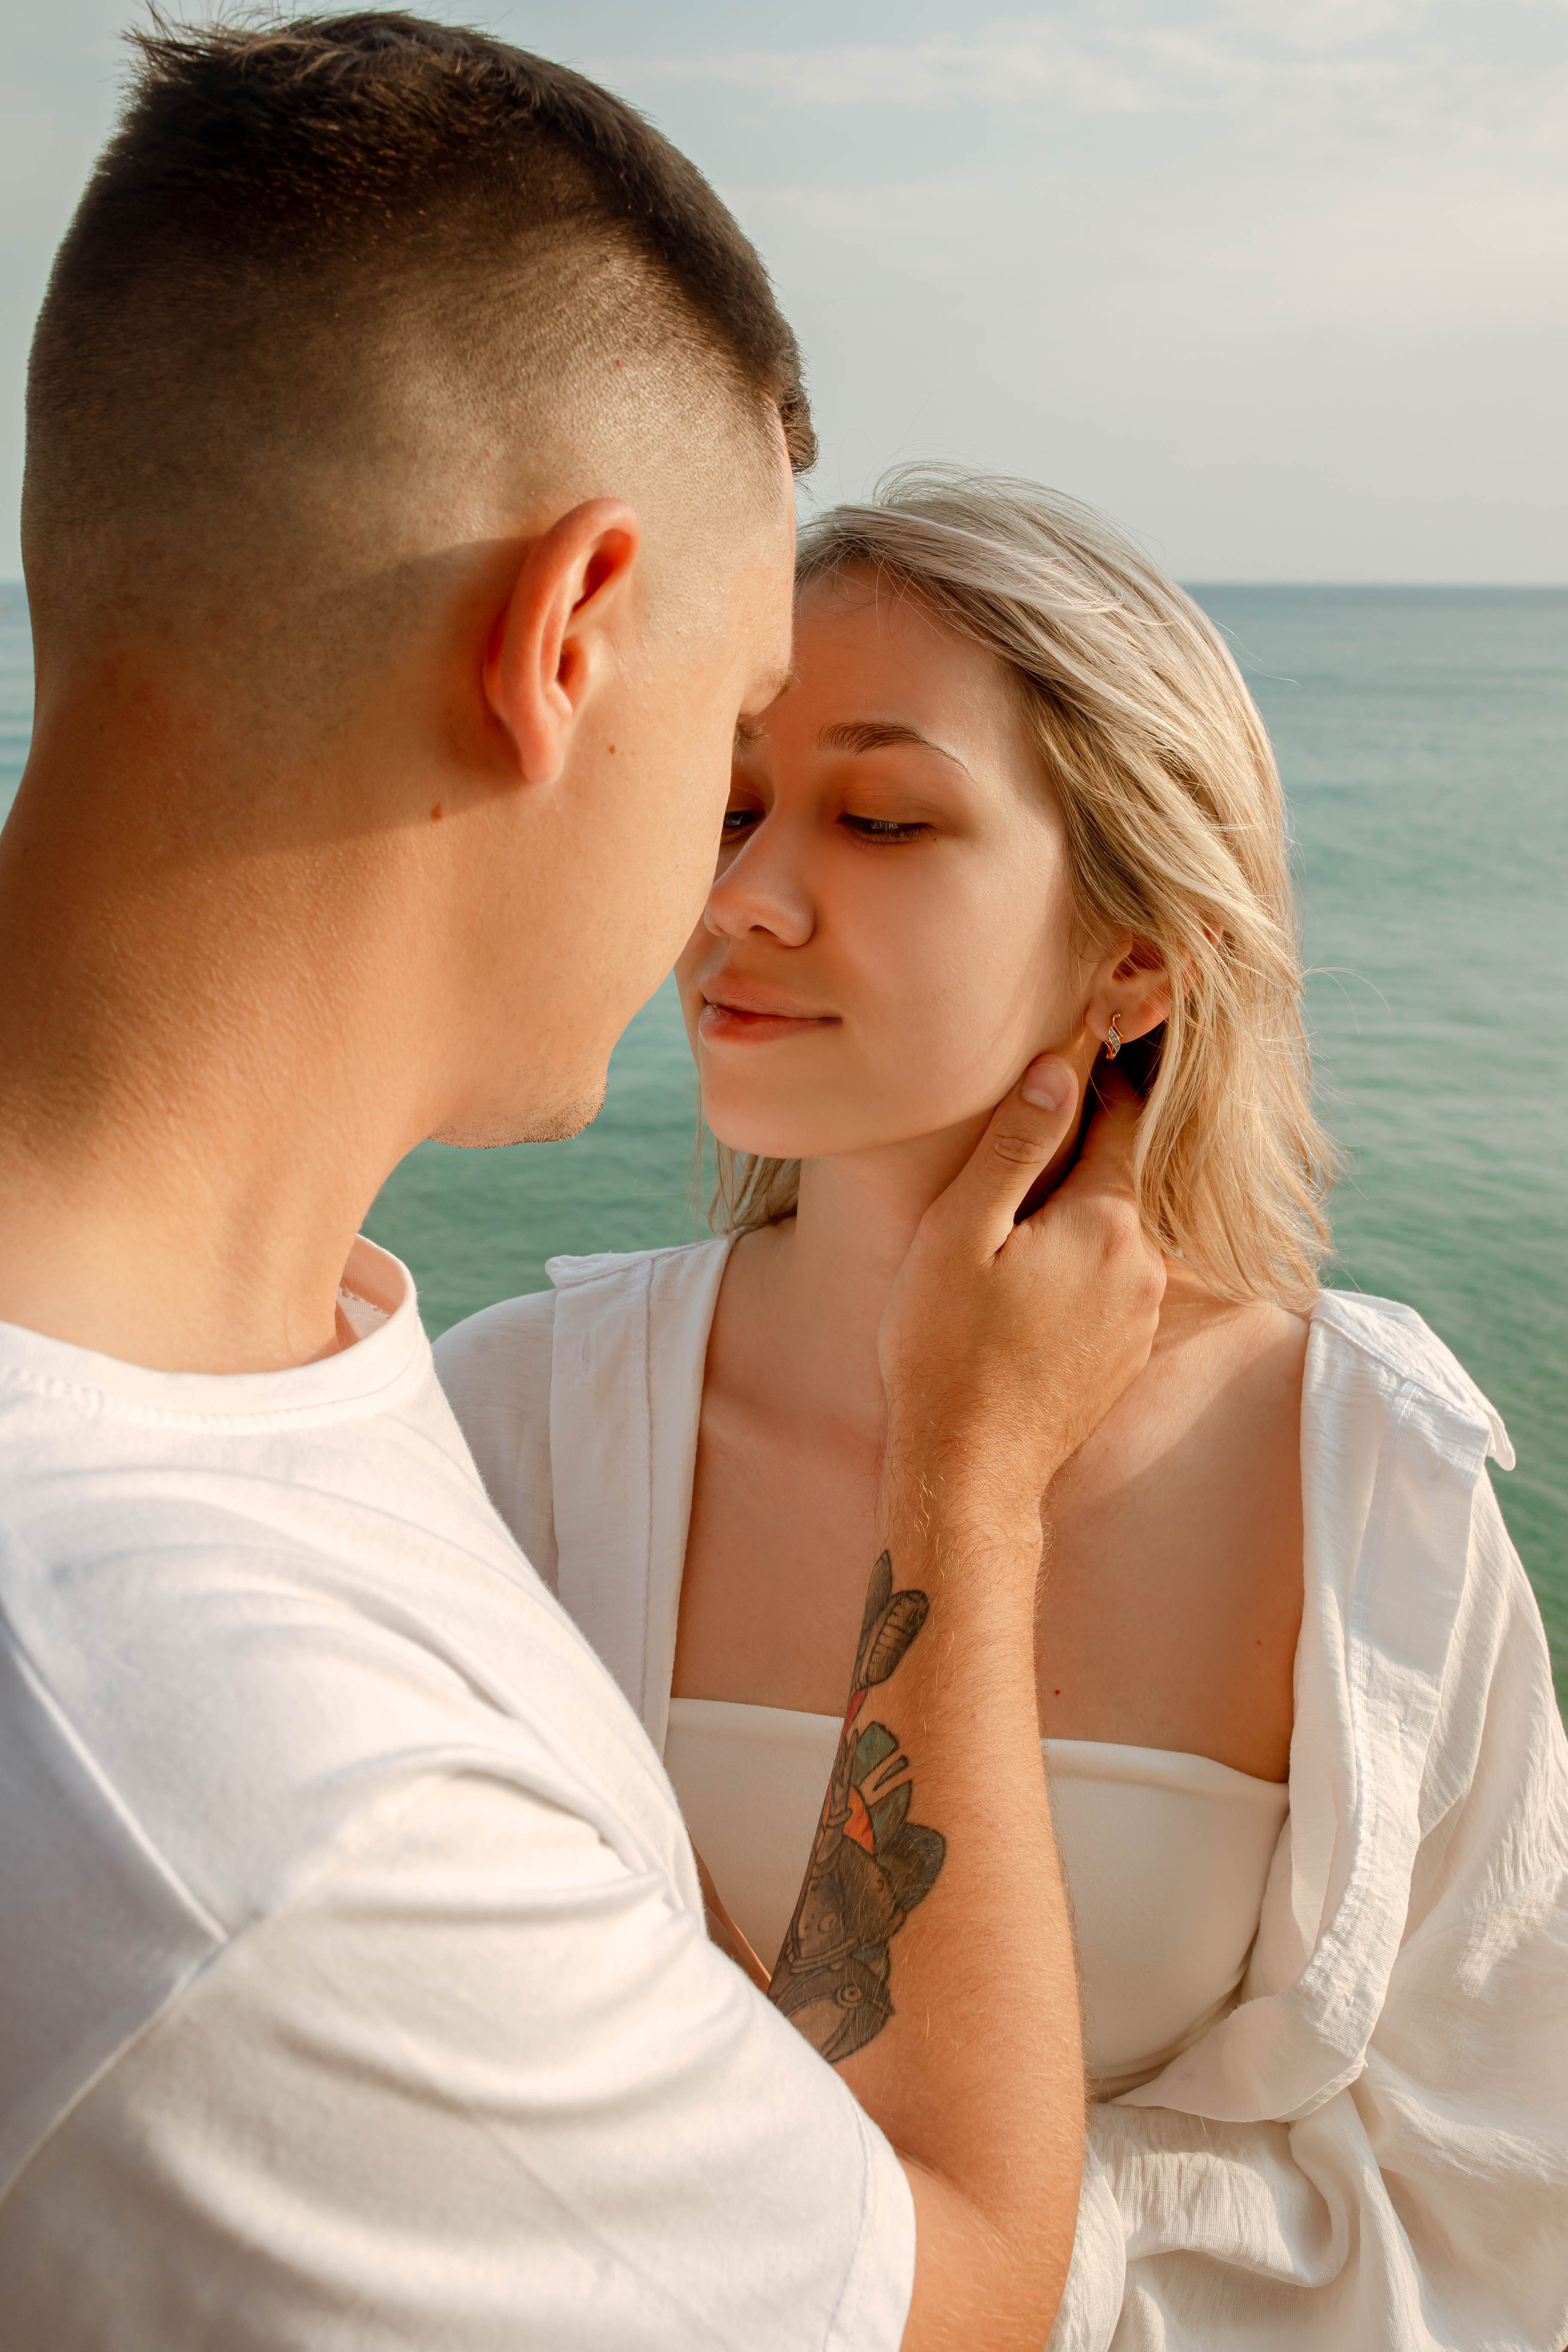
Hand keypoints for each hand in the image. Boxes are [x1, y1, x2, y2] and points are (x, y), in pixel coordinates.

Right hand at [879, 1058, 1164, 1525]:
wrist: (970, 1470)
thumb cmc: (946, 1348)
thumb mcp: (960, 1230)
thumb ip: (1015, 1146)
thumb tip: (1060, 1070)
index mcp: (1107, 1222)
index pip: (1125, 1120)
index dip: (1098, 1081)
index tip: (1074, 1055)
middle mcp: (1143, 1266)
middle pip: (1122, 1178)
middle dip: (1079, 1153)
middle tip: (1026, 1136)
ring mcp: (1141, 1316)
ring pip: (1116, 1234)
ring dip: (1076, 1216)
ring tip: (1017, 1219)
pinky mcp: (1126, 1355)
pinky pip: (1112, 1284)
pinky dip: (1080, 1267)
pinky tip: (1028, 1283)